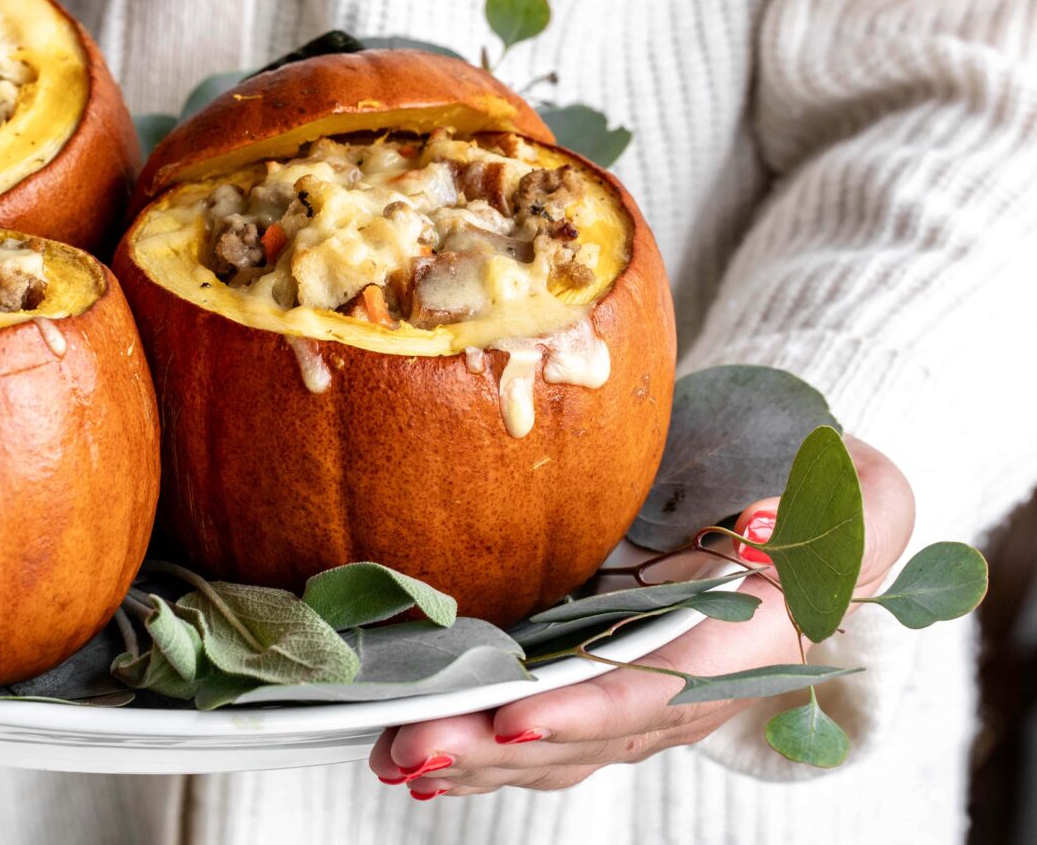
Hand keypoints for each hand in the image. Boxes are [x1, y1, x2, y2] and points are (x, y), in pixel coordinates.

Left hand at [369, 436, 914, 798]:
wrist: (801, 499)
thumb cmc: (824, 489)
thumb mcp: (852, 492)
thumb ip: (825, 518)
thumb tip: (765, 531)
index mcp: (747, 646)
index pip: (660, 691)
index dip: (587, 714)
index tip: (514, 720)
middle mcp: (688, 687)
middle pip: (588, 735)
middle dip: (497, 750)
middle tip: (410, 748)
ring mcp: (640, 690)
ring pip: (555, 743)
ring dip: (473, 757)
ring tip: (394, 756)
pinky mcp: (598, 673)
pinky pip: (540, 725)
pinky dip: (480, 744)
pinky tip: (415, 751)